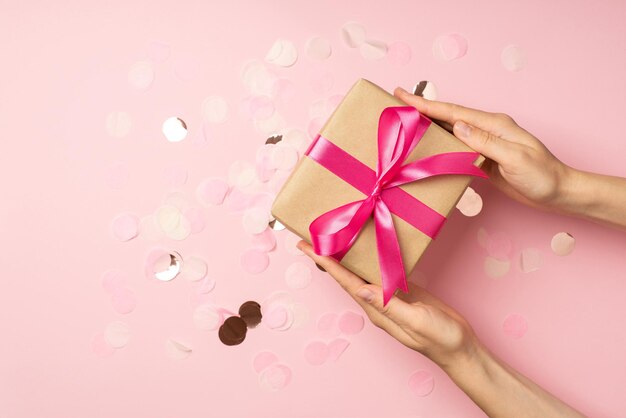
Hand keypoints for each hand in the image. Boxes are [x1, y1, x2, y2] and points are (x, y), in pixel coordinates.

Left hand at [297, 240, 479, 369]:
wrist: (460, 348)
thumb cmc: (440, 338)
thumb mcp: (416, 321)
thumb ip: (389, 306)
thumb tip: (360, 289)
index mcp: (377, 310)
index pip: (346, 283)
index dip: (326, 264)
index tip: (307, 248)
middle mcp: (377, 302)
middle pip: (346, 276)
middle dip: (327, 258)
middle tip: (309, 237)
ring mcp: (389, 297)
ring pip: (361, 272)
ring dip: (345, 257)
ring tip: (330, 238)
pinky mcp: (402, 291)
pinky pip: (380, 271)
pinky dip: (369, 259)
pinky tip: (364, 248)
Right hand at [394, 87, 573, 210]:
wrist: (558, 192)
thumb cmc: (542, 176)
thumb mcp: (515, 158)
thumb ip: (485, 142)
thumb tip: (457, 126)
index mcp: (494, 124)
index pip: (453, 112)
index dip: (427, 104)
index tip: (403, 94)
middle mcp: (486, 130)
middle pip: (448, 116)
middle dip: (422, 108)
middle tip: (396, 102)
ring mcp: (484, 143)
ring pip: (449, 130)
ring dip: (428, 124)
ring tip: (405, 120)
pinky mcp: (483, 158)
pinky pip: (455, 148)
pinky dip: (438, 143)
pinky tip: (427, 144)